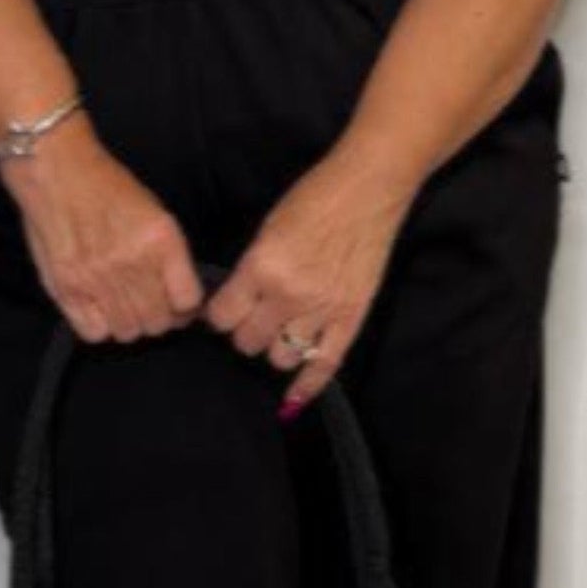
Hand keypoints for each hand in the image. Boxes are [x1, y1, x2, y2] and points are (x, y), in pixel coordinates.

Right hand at [4, 121, 206, 343]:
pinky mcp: (66, 287)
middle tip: (151, 306)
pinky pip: (94, 332)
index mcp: (160, 240)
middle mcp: (131, 262)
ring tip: (123, 306)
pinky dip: (100, 327)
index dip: (186, 308)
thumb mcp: (154, 212)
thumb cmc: (106, 186)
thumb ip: (169, 257)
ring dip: (130, 323)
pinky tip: (99, 308)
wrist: (57, 170)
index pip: (187, 300)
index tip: (180, 305)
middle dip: (160, 319)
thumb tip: (183, 299)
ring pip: (128, 331)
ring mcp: (97, 278)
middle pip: (158, 322)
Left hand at [199, 155, 412, 412]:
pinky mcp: (350, 318)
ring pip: (281, 357)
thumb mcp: (268, 229)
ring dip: (275, 349)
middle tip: (253, 320)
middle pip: (248, 341)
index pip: (222, 316)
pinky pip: (324, 364)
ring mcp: (321, 310)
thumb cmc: (314, 198)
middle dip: (245, 333)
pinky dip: (307, 385)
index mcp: (261, 267)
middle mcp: (287, 295)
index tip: (223, 313)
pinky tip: (293, 398)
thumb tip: (234, 301)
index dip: (219, 317)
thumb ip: (251, 269)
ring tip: (279, 334)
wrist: (367, 189)